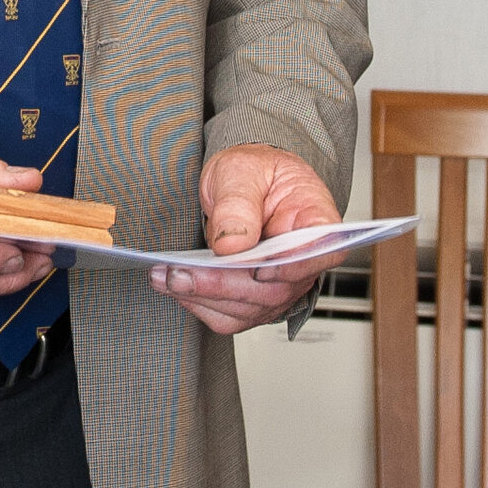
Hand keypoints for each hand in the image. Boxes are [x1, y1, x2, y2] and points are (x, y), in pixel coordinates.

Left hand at [154, 144, 339, 333]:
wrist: (243, 183)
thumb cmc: (254, 173)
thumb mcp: (242, 170)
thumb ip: (239, 204)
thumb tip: (233, 244)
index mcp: (315, 220)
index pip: (321, 253)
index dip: (293, 267)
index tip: (259, 270)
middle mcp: (302, 260)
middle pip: (276, 289)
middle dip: (225, 285)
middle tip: (183, 273)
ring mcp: (281, 284)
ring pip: (250, 308)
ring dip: (204, 297)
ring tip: (166, 277)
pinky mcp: (255, 299)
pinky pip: (232, 316)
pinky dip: (201, 305)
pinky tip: (176, 285)